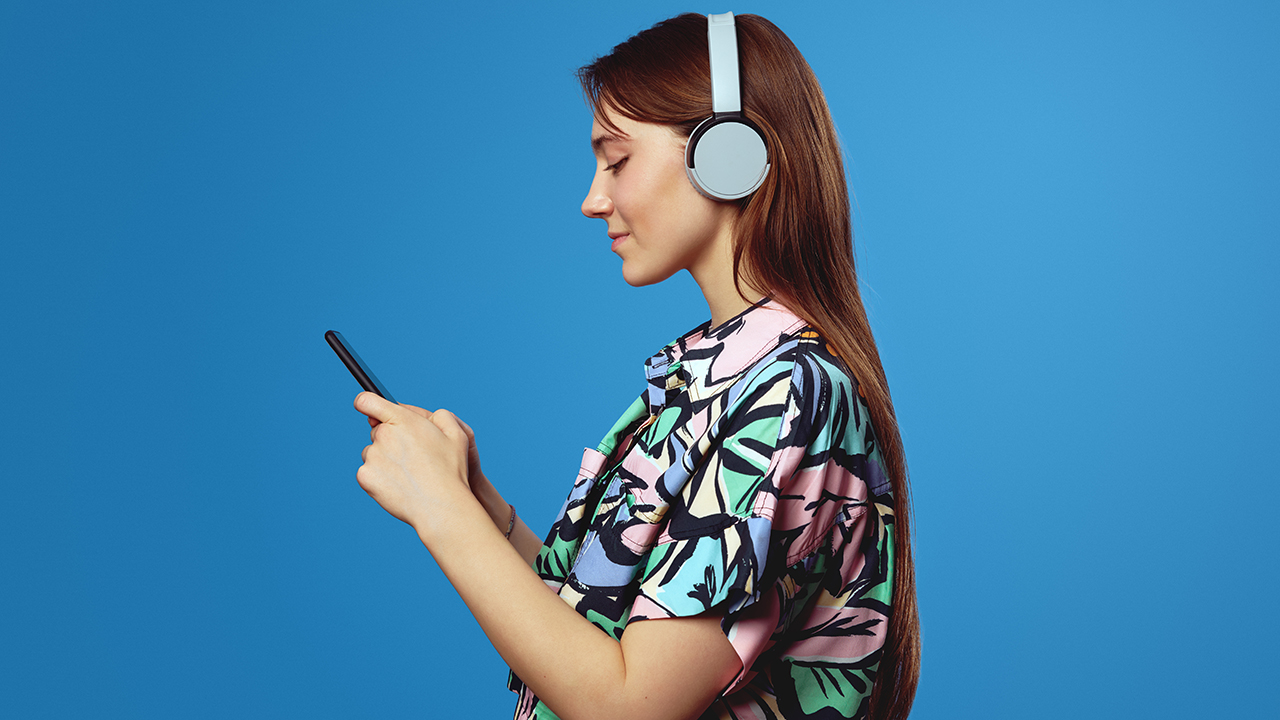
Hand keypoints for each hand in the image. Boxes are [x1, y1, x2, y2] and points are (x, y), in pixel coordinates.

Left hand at [353, 392, 473, 533]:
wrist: (440, 506)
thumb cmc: (451, 471)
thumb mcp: (458, 434)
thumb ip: (440, 416)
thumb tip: (426, 414)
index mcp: (403, 420)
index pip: (368, 401)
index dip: (365, 403)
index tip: (368, 409)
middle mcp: (383, 435)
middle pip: (376, 431)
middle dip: (389, 439)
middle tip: (411, 456)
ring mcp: (372, 456)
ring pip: (372, 453)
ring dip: (383, 459)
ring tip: (408, 474)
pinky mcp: (365, 477)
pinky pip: (367, 472)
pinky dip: (378, 478)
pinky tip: (398, 485)